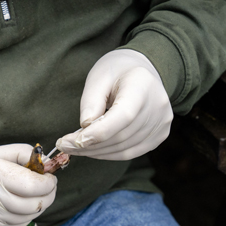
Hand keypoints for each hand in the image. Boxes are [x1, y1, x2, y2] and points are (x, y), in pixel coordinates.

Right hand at [0, 144, 56, 225]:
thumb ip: (20, 154)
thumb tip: (48, 161)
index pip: (35, 185)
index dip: (49, 183)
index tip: (50, 178)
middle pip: (36, 203)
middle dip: (47, 195)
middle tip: (45, 188)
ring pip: (29, 217)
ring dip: (34, 207)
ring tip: (25, 196)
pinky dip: (20, 218)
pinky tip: (11, 208)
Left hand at [57, 49, 172, 160]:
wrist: (144, 71)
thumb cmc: (119, 71)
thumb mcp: (99, 76)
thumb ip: (91, 101)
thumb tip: (85, 128)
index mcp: (143, 86)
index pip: (123, 116)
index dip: (99, 132)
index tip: (73, 141)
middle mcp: (157, 108)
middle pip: (121, 136)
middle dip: (90, 145)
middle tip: (64, 146)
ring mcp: (161, 124)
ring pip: (124, 149)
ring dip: (96, 153)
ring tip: (75, 148)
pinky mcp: (160, 136)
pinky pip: (131, 152)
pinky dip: (109, 154)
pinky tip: (93, 149)